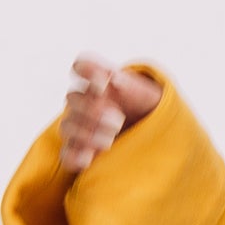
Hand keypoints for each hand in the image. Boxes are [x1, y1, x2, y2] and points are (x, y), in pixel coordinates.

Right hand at [58, 56, 162, 174]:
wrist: (156, 137)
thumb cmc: (150, 110)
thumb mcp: (149, 95)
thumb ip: (132, 85)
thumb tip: (114, 80)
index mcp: (101, 81)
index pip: (82, 66)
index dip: (87, 72)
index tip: (104, 85)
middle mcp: (86, 101)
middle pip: (73, 99)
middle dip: (93, 110)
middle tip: (118, 120)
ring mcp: (80, 126)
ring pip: (68, 126)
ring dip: (86, 133)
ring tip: (109, 141)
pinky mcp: (80, 151)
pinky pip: (67, 154)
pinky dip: (74, 156)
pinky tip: (89, 159)